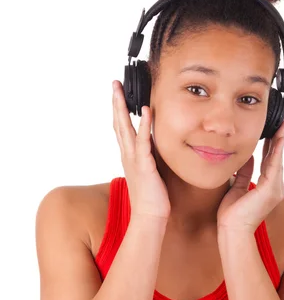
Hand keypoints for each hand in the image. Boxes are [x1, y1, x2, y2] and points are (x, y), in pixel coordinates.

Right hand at [112, 80, 170, 221]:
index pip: (122, 127)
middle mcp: (128, 155)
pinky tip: (146, 112)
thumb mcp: (149, 170)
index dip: (119, 109)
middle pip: (118, 123)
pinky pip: (143, 143)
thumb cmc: (152, 196)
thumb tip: (153, 144)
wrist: (150, 216)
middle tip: (114, 83)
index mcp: (129, 155)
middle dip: (116, 102)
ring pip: (125, 129)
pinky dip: (143, 126)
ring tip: (120, 91)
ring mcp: (134, 160)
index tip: (118, 92)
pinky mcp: (144, 166)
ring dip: (123, 109)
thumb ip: (148, 155)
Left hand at [216, 118, 283, 232]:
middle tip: (283, 122)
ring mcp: (275, 189)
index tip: (273, 131)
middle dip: (279, 139)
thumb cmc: (232, 213)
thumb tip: (247, 156)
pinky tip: (279, 139)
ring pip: (277, 159)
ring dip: (280, 140)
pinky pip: (274, 166)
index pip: (269, 161)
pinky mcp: (271, 189)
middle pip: (276, 158)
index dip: (271, 145)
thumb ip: (245, 172)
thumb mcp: (238, 186)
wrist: (232, 230)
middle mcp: (275, 187)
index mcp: (268, 187)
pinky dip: (277, 151)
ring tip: (283, 125)